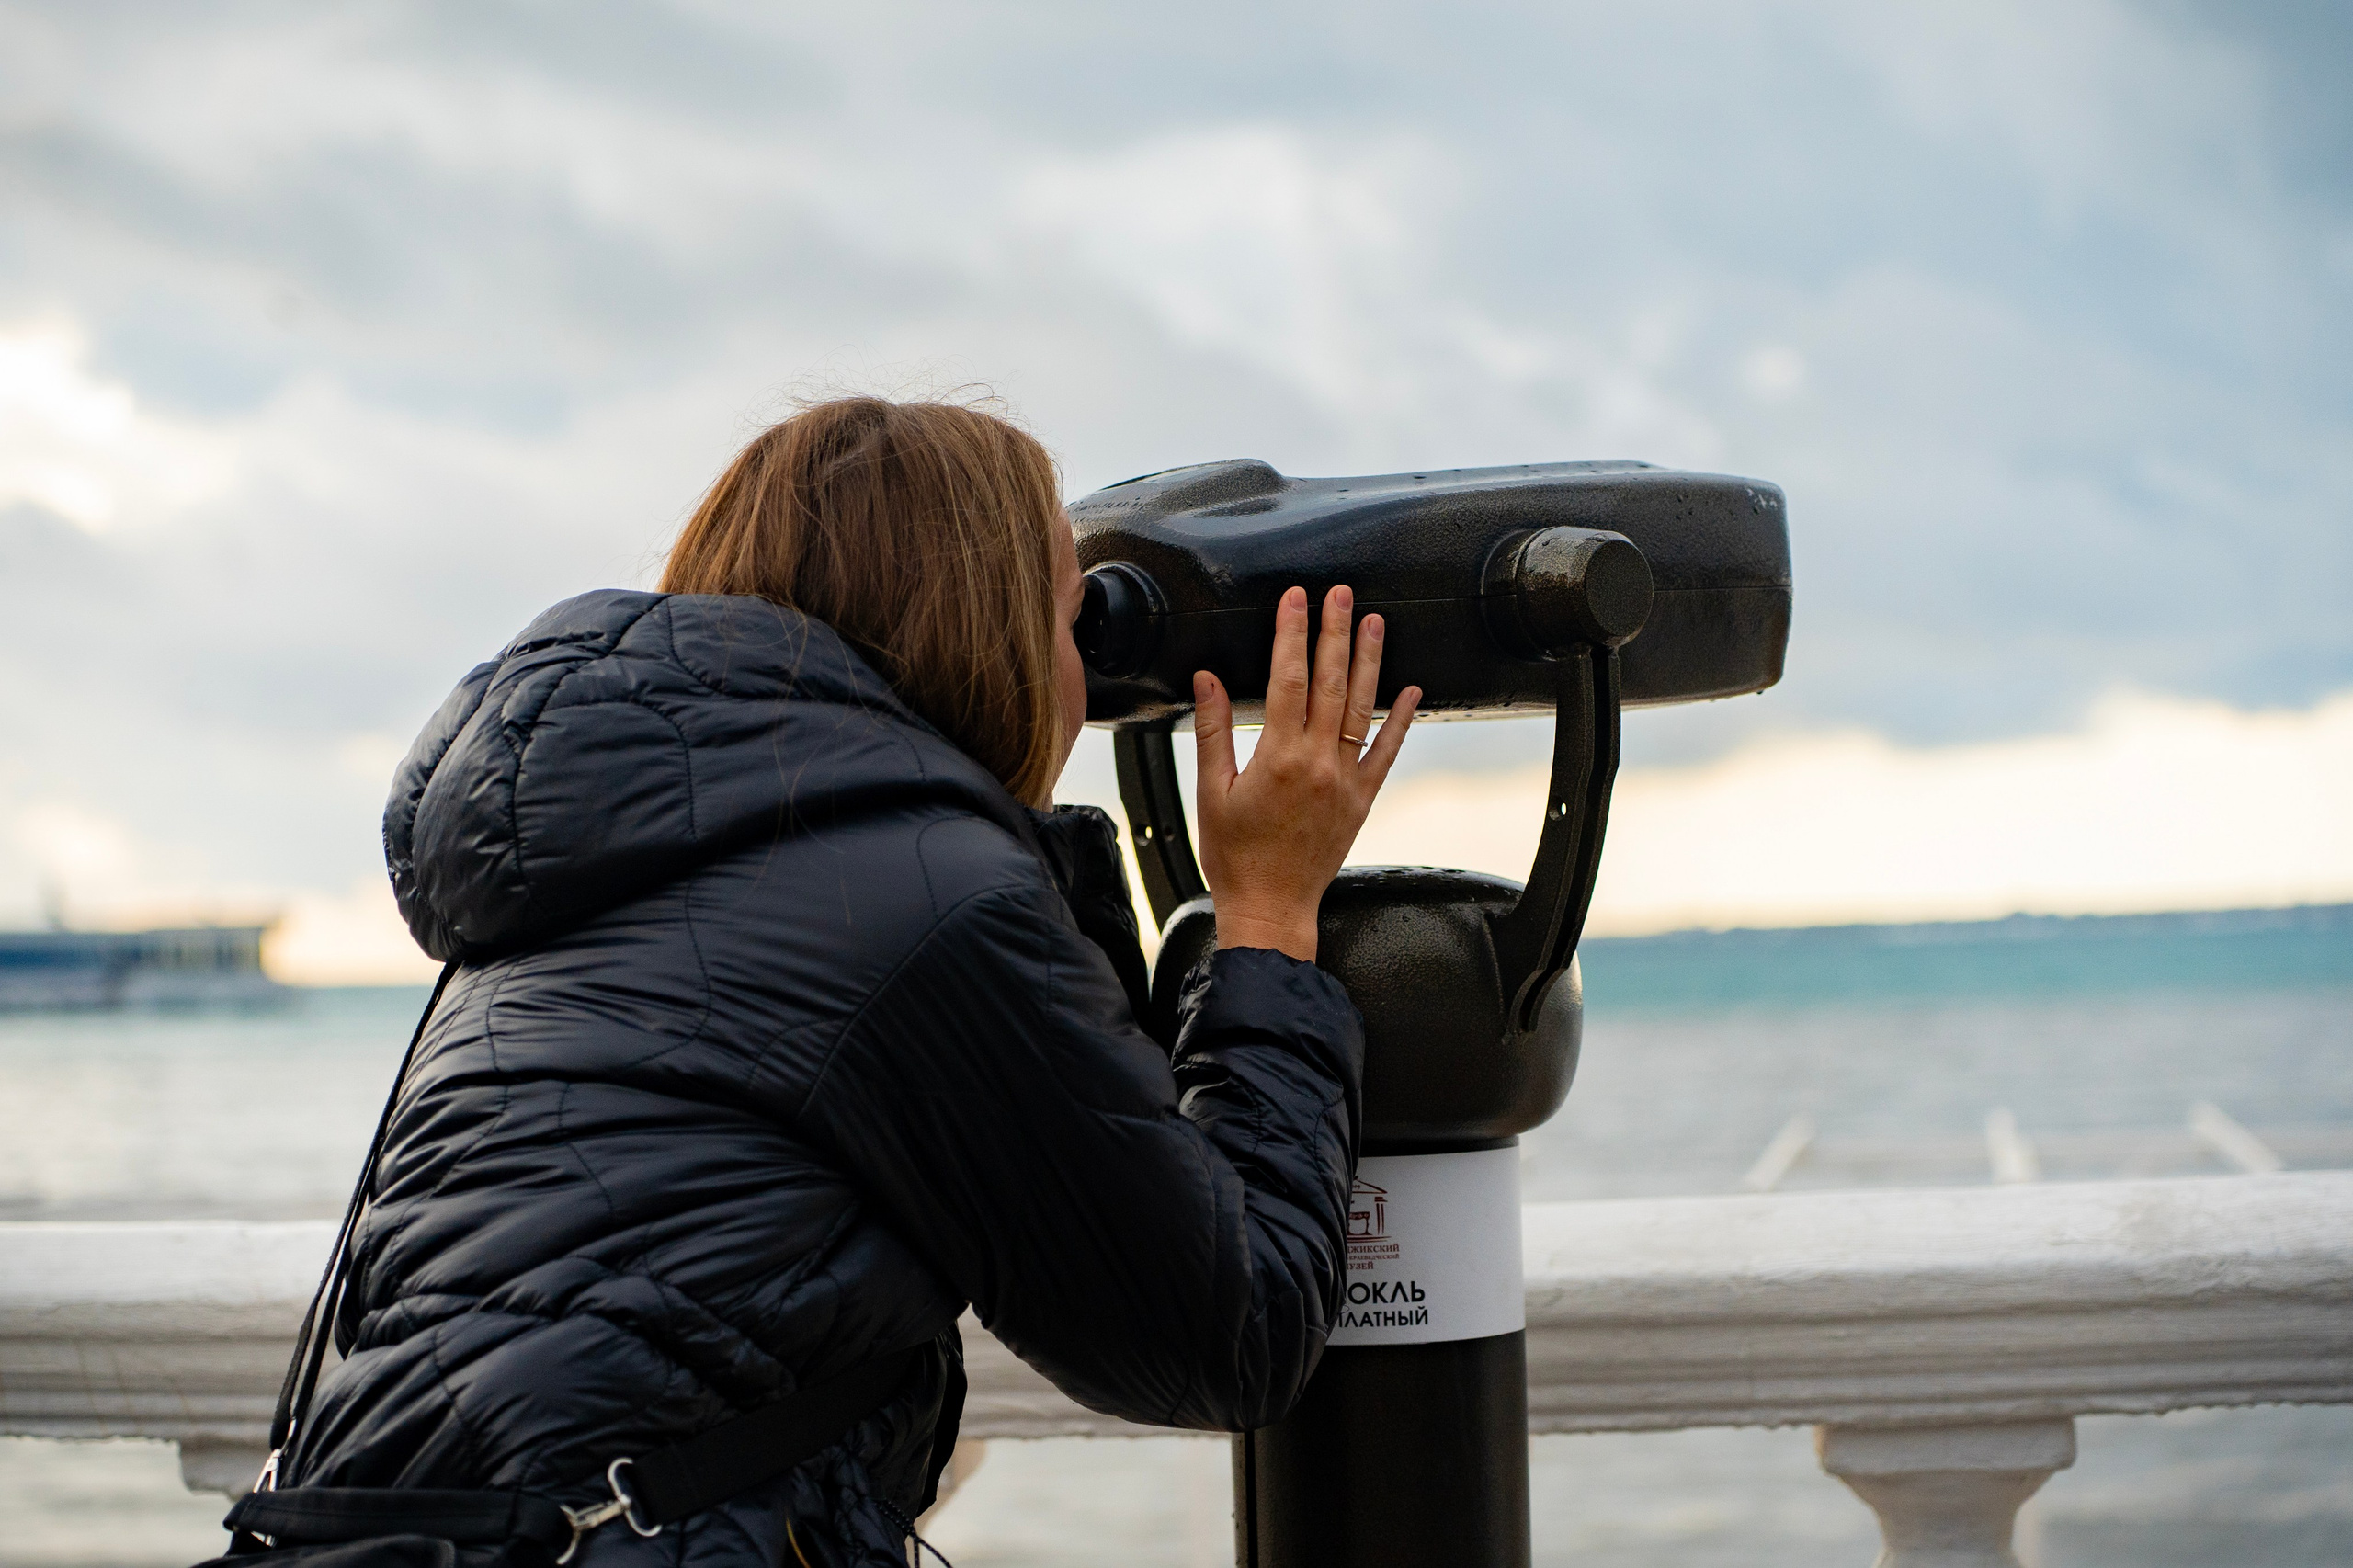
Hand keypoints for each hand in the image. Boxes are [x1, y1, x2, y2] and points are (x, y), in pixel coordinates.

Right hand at [1193, 585, 1419, 961]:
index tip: (1295, 600)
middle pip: (1330, 683)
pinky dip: (1400, 721)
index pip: (1286, 679)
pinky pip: (1386, 753)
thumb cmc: (1235, 856)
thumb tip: (1206, 679)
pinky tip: (1410, 691)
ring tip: (1374, 623)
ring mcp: (1345, 781)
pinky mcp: (1362, 799)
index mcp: (1277, 758)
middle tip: (1341, 595)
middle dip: (1335, 633)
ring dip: (1369, 662)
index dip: (1291, 634)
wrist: (1272, 908)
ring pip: (1362, 709)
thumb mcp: (1211, 792)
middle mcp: (1318, 764)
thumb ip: (1212, 732)